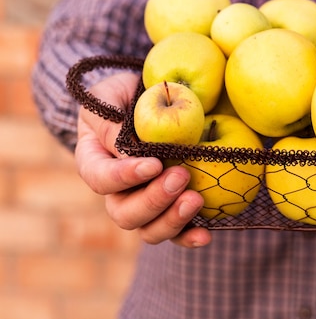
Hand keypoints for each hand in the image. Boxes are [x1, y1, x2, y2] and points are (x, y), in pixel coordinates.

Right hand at [74, 72, 210, 247]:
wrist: (152, 99)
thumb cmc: (127, 95)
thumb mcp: (111, 96)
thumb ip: (111, 122)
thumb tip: (126, 150)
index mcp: (94, 161)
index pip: (101, 179)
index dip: (124, 177)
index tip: (154, 164)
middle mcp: (117, 190)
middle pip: (124, 213)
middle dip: (154, 200)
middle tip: (181, 176)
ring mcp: (145, 202)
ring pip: (149, 229)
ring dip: (172, 220)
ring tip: (196, 200)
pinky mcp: (171, 207)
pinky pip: (176, 232)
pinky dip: (189, 237)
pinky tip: (206, 235)